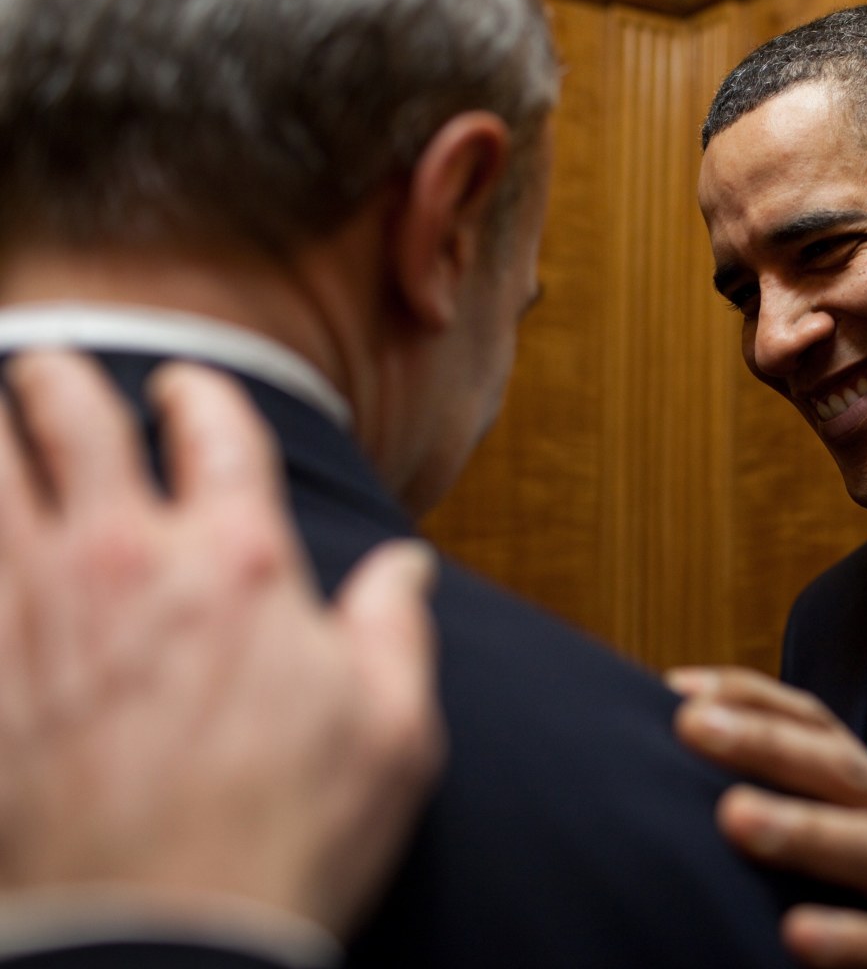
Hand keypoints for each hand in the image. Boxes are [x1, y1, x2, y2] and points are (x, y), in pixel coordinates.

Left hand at [0, 351, 444, 936]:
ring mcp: (38, 610)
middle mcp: (127, 561)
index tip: (189, 392)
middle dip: (59, 381)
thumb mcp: (393, 730)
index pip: (213, 426)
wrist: (165, 940)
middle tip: (55, 377)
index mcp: (240, 560)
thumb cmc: (290, 836)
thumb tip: (404, 571)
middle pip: (69, 415)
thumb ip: (396, 628)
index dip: (199, 392)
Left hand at [670, 667, 866, 968]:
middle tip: (694, 726)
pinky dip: (855, 938)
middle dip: (769, 743)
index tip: (681, 691)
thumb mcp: (840, 860)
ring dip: (807, 830)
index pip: (821, 731)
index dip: (757, 702)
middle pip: (845, 773)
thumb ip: (780, 815)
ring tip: (735, 816)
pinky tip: (798, 933)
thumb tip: (681, 763)